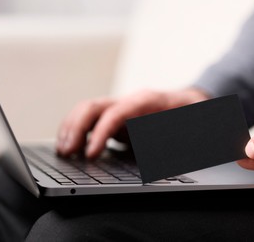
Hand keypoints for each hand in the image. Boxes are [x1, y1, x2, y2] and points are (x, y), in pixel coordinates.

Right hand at [56, 88, 208, 157]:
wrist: (190, 103)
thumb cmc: (190, 112)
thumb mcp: (190, 123)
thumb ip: (178, 134)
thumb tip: (164, 150)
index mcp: (146, 101)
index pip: (116, 113)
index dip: (100, 132)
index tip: (90, 154)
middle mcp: (129, 100)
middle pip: (93, 106)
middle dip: (76, 128)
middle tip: (66, 152)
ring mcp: (121, 106)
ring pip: (87, 110)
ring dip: (71, 129)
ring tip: (62, 150)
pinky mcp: (117, 116)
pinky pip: (91, 120)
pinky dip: (78, 131)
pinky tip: (70, 146)